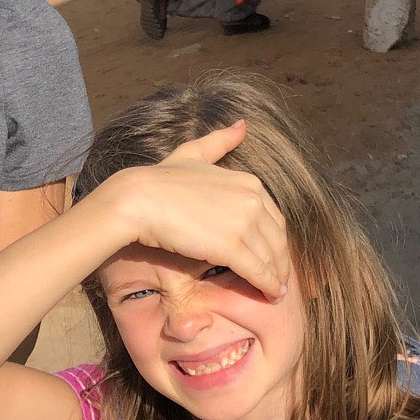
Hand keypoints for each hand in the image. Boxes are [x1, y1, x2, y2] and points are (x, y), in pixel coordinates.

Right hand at [100, 122, 290, 299]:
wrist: (139, 199)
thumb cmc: (160, 178)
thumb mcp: (194, 154)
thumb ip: (220, 142)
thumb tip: (243, 125)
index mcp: (249, 181)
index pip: (273, 216)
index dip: (276, 239)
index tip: (274, 254)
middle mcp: (252, 199)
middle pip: (277, 238)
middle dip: (281, 260)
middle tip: (280, 278)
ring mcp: (243, 222)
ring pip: (270, 256)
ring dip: (276, 276)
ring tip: (276, 291)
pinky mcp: (230, 246)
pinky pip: (257, 270)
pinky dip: (268, 285)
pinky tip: (271, 295)